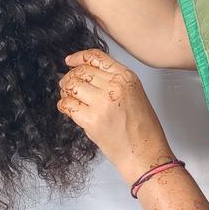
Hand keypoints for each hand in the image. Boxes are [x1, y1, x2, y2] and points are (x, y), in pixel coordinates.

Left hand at [57, 49, 173, 185]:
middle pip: (82, 71)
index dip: (79, 57)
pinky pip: (68, 105)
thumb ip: (115, 81)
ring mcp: (103, 102)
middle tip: (66, 84)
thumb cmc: (143, 129)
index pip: (97, 57)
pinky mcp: (92, 120)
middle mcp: (115, 86)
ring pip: (72, 85)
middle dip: (70, 76)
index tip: (70, 61)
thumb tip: (88, 75)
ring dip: (66, 91)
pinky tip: (67, 108)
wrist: (144, 153)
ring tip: (68, 97)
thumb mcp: (135, 94)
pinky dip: (64, 105)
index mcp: (127, 77)